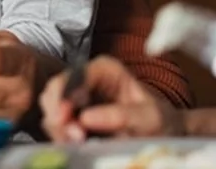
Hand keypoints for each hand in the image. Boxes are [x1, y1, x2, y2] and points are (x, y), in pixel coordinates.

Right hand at [39, 55, 183, 141]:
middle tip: (74, 138)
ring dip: (59, 128)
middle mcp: (86, 79)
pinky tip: (76, 145)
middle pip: (55, 90)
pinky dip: (60, 136)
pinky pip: (55, 125)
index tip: (64, 119)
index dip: (64, 95)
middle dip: (58, 115)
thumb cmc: (159, 121)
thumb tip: (85, 118)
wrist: (164, 135)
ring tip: (79, 143)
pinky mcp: (72, 117)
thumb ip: (120, 116)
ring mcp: (76, 97)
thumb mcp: (149, 118)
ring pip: (51, 109)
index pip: (75, 76)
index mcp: (104, 69)